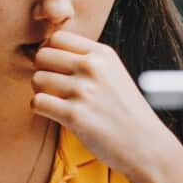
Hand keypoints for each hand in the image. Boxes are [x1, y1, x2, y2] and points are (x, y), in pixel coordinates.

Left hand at [30, 30, 177, 178]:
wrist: (145, 144)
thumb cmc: (126, 112)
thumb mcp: (114, 73)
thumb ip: (88, 60)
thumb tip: (49, 52)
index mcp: (102, 54)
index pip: (57, 38)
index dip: (49, 52)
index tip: (54, 67)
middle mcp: (92, 68)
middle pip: (42, 55)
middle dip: (41, 70)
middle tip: (51, 86)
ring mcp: (83, 91)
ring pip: (36, 79)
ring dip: (40, 91)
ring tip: (55, 101)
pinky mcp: (74, 115)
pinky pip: (37, 102)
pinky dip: (40, 109)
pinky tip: (54, 113)